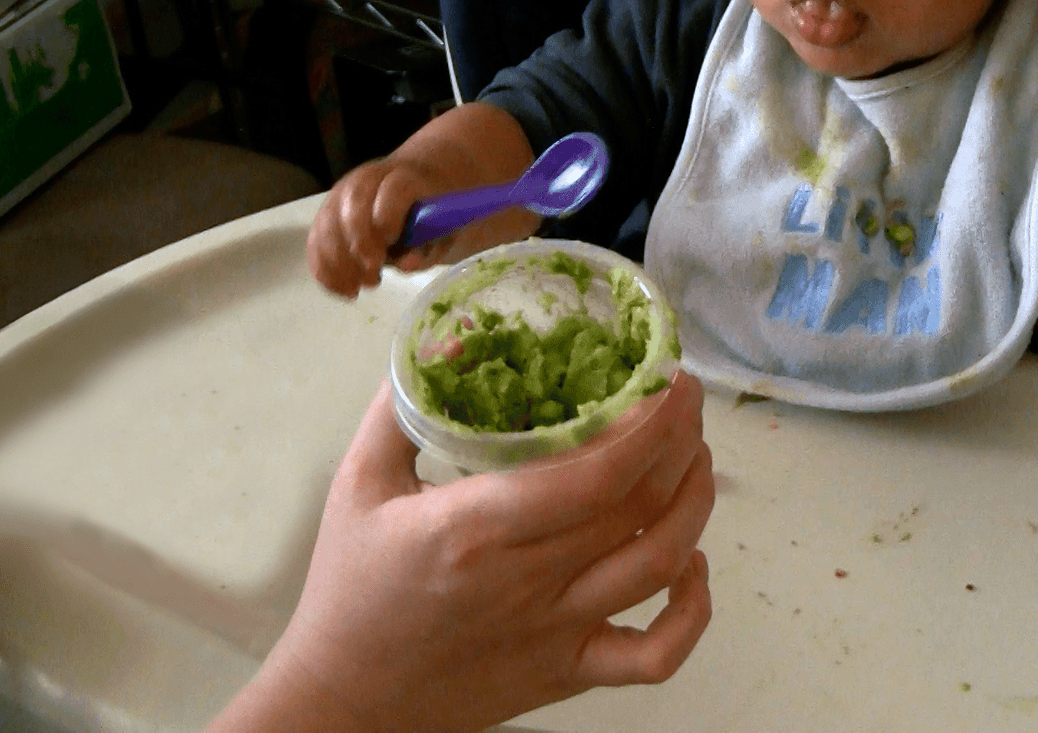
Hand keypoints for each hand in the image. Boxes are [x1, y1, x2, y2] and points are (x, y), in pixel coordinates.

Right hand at [214, 376, 714, 732]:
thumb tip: (446, 341)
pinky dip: (692, 613)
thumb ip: (401, 408)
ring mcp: (556, 633)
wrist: (342, 702)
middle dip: (681, 444)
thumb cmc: (349, 589)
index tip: (671, 381)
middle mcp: (528, 581)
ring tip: (696, 462)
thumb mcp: (358, 484)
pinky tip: (693, 566)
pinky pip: (655, 656)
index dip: (652, 423)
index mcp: (476, 528)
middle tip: (687, 405)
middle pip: (641, 505)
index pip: (596, 471)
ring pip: (661, 566)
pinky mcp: (569, 674)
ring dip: (695, 506)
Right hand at [306, 155, 537, 297]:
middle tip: (372, 279)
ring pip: (328, 224)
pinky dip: (323, 267)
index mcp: (405, 177)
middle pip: (353, 206)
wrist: (413, 195)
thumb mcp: (441, 235)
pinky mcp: (326, 212)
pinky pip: (315, 239)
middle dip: (359, 246)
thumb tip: (406, 265)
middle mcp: (368, 179)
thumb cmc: (431, 218)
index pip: (393, 190)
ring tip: (358, 289)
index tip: (389, 253)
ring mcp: (342, 193)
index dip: (388, 220)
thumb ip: (427, 249)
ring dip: (339, 262)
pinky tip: (340, 288)